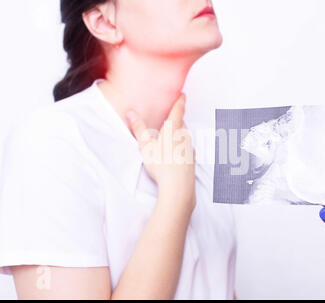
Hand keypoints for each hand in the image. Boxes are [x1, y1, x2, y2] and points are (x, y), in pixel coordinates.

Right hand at [125, 94, 195, 210]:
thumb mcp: (146, 146)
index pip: (178, 110)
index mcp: (174, 129)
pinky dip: (181, 147)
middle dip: (176, 119)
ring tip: (168, 137)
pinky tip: (175, 154)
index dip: (180, 100)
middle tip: (169, 116)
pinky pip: (187, 149)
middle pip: (181, 123)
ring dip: (178, 134)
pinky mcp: (192, 160)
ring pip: (184, 136)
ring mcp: (190, 149)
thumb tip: (131, 114)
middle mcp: (185, 137)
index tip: (182, 94)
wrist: (178, 187)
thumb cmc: (162, 165)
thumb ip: (139, 129)